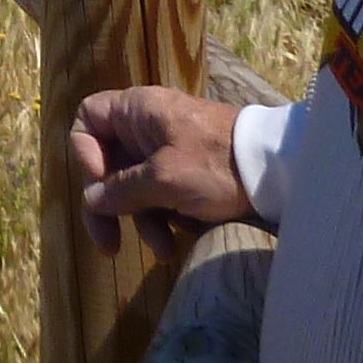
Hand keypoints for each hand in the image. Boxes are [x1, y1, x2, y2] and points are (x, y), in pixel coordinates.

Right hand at [71, 85, 248, 264]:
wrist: (278, 172)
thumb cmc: (216, 165)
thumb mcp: (164, 179)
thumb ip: (122, 190)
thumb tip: (91, 199)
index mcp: (137, 111)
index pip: (87, 120)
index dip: (85, 153)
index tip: (101, 184)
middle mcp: (146, 127)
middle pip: (107, 164)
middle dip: (108, 206)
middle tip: (109, 244)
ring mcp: (166, 151)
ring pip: (133, 187)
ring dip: (141, 221)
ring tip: (163, 250)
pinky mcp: (185, 174)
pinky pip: (158, 196)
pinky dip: (162, 219)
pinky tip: (175, 244)